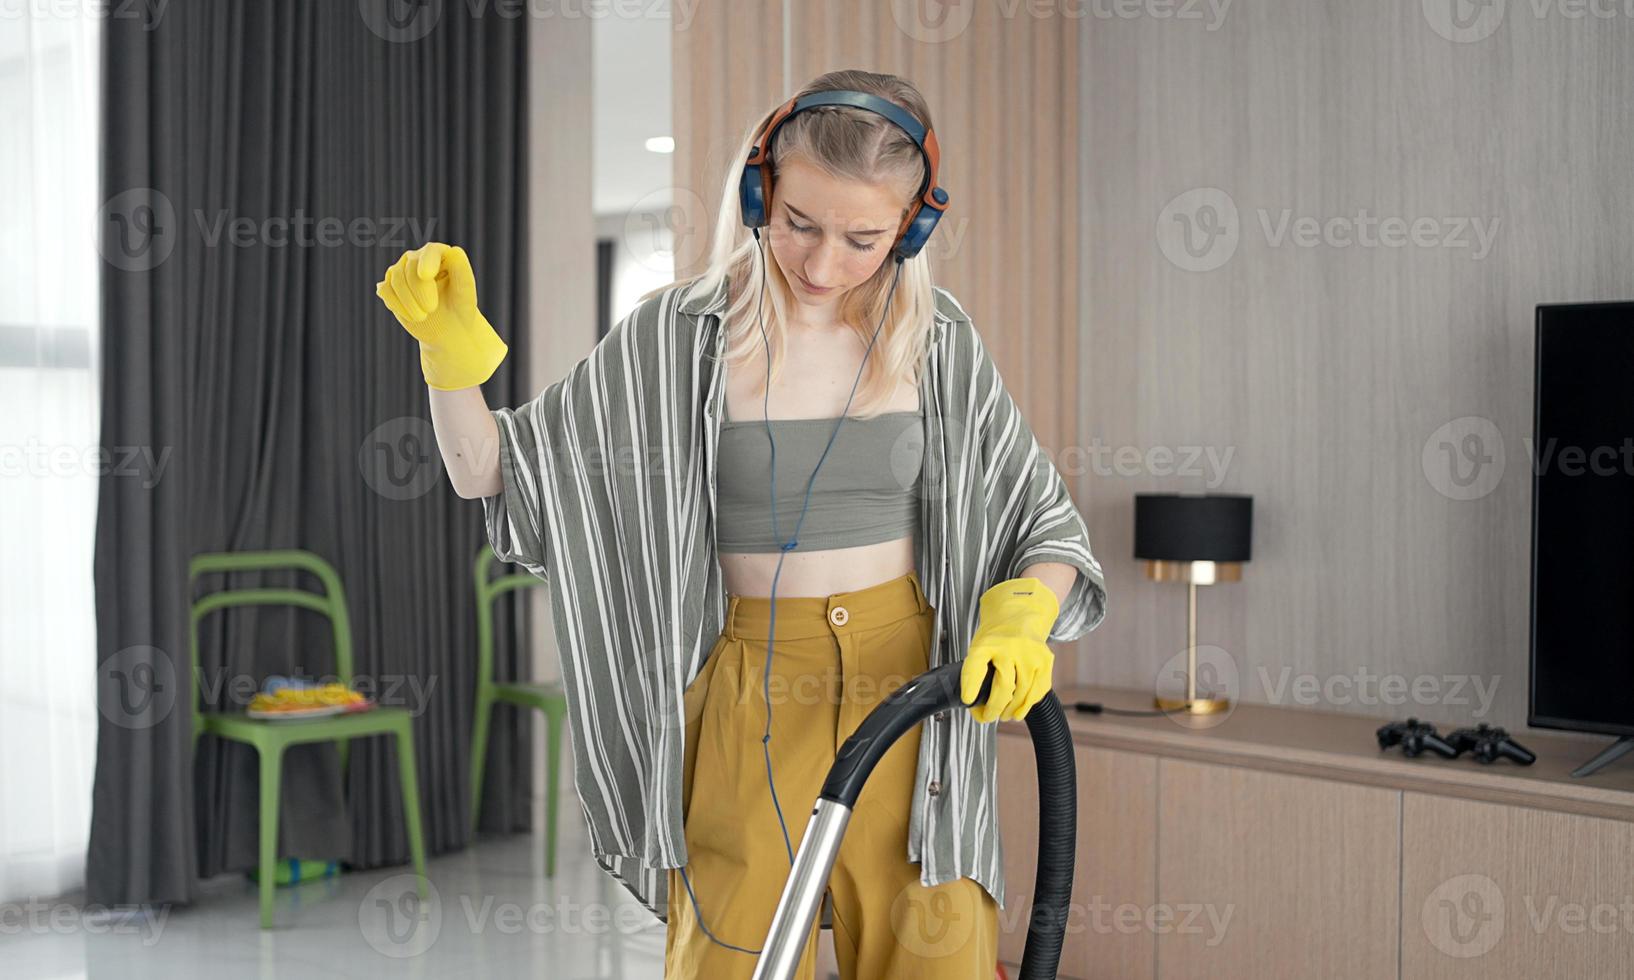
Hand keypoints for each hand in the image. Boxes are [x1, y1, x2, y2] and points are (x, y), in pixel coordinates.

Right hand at [375, 242, 508, 390]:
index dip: (427, 259)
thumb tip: (457, 252)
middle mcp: (423, 262)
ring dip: (406, 299)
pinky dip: (395, 303)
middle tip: (429, 311)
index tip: (426, 274)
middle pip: (408, 264)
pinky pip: (386, 289)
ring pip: (395, 276)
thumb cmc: (463, 319)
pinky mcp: (393, 290)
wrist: (450, 340)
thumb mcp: (467, 300)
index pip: (432, 250)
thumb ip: (464, 276)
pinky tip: (411, 316)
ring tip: (422, 317)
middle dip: (416, 289)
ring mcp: (406, 275)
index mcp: (445, 261)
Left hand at [960, 577, 1059, 722]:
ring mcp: (1030, 653)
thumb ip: (977, 671)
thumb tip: (973, 704)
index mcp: (987, 642)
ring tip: (1004, 716)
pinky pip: (1039, 690)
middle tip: (988, 717)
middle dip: (994, 708)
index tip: (967, 701)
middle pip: (1003, 686)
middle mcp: (1010, 646)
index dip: (970, 685)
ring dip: (1012, 710)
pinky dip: (1028, 704)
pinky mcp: (1046, 660)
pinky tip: (1019, 710)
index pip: (976, 665)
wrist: (1021, 614)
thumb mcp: (979, 645)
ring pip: (1023, 692)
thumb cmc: (996, 636)